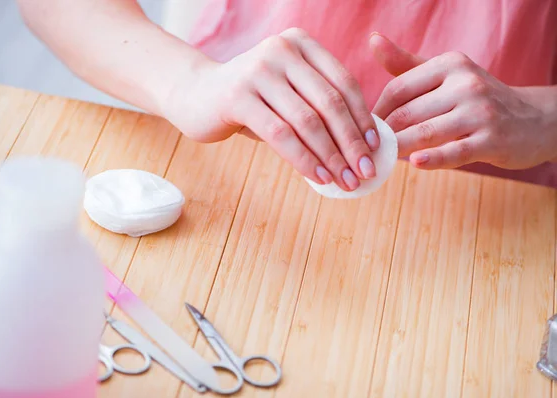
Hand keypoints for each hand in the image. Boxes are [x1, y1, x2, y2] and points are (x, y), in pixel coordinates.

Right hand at [164, 28, 379, 190]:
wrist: (195, 94)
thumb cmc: (251, 100)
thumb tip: (360, 146)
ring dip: (330, 156)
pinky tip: (318, 177)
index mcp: (300, 44)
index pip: (343, 83)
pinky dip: (304, 159)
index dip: (363, 118)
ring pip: (307, 121)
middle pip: (330, 103)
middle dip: (351, 142)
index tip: (374, 149)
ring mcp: (258, 70)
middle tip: (364, 172)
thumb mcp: (287, 94)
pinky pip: (281, 134)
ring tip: (344, 181)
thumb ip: (317, 108)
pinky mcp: (238, 96)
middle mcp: (281, 50)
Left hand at [370, 33, 555, 169]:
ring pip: (424, 133)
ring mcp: (481, 112)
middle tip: (368, 151)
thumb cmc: (475, 98)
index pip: (398, 89)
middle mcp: (466, 83)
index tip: (367, 131)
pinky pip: (454, 152)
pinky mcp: (492, 140)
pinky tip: (415, 163)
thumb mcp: (445, 74)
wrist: (533, 119)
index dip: (377, 113)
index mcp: (450, 64)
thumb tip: (373, 40)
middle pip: (407, 113)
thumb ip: (406, 64)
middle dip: (383, 135)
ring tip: (383, 160)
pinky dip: (432, 159)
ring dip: (398, 150)